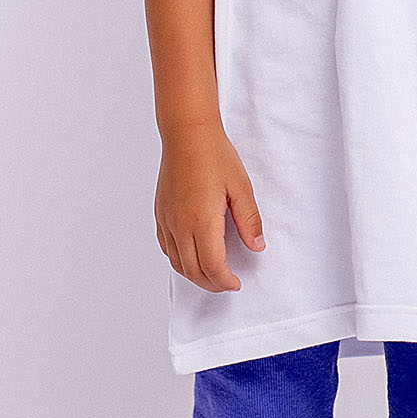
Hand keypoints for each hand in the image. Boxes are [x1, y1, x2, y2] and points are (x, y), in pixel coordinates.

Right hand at [154, 122, 265, 291]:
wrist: (187, 134)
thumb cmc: (214, 155)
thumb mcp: (241, 188)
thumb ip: (249, 221)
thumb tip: (256, 246)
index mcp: (201, 220)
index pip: (212, 266)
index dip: (225, 281)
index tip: (236, 283)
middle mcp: (179, 224)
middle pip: (193, 270)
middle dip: (212, 283)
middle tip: (228, 283)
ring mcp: (166, 220)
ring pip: (177, 263)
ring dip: (195, 274)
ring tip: (213, 273)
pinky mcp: (160, 214)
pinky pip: (166, 247)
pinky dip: (180, 259)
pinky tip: (193, 255)